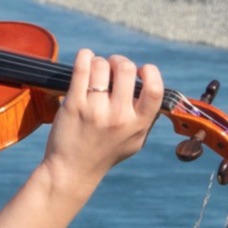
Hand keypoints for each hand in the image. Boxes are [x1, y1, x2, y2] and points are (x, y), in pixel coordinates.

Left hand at [40, 49, 164, 202]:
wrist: (72, 171)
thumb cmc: (105, 153)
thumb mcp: (135, 141)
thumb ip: (146, 117)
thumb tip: (152, 87)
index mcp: (138, 124)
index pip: (155, 89)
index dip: (149, 72)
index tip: (140, 71)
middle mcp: (119, 117)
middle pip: (126, 68)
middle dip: (119, 61)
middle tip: (112, 68)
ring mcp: (95, 111)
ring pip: (101, 65)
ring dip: (99, 62)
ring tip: (95, 71)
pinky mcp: (73, 105)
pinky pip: (81, 69)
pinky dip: (84, 57)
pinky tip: (85, 58)